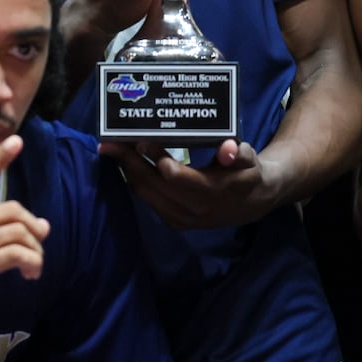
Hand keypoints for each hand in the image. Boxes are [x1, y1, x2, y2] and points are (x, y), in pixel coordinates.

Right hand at [0, 135, 48, 344]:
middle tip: (40, 244)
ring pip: (18, 232)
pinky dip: (31, 263)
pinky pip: (16, 254)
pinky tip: (29, 275)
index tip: (16, 141)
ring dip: (35, 251)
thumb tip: (40, 225)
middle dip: (32, 227)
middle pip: (11, 210)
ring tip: (34, 267)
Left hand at [99, 138, 272, 228]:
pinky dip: (135, 182)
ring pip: (147, 194)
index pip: (177, 177)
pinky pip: (148, 201)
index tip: (141, 140)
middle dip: (130, 162)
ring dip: (128, 172)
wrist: (250, 204)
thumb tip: (228, 149)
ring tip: (112, 149)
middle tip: (110, 142)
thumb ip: (239, 153)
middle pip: (154, 185)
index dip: (157, 158)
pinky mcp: (175, 222)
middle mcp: (195, 210)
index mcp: (213, 192)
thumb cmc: (247, 173)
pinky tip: (125, 165)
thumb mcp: (249, 159)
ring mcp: (182, 219)